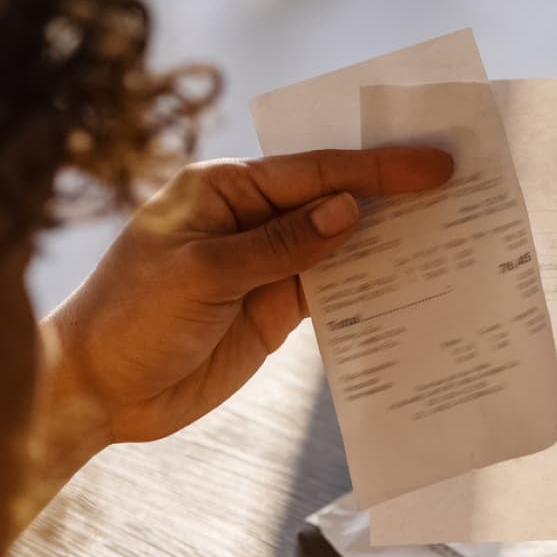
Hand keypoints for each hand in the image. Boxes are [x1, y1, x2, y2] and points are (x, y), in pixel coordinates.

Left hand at [41, 147, 454, 451]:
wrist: (97, 391)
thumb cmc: (130, 318)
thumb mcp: (203, 274)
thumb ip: (279, 246)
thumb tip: (348, 212)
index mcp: (223, 189)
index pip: (313, 172)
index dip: (376, 169)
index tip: (433, 166)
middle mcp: (248, 220)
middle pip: (332, 201)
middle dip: (391, 196)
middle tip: (458, 189)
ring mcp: (264, 268)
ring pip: (338, 248)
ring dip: (387, 245)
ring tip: (450, 237)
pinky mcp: (271, 313)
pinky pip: (330, 296)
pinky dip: (366, 292)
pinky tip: (408, 287)